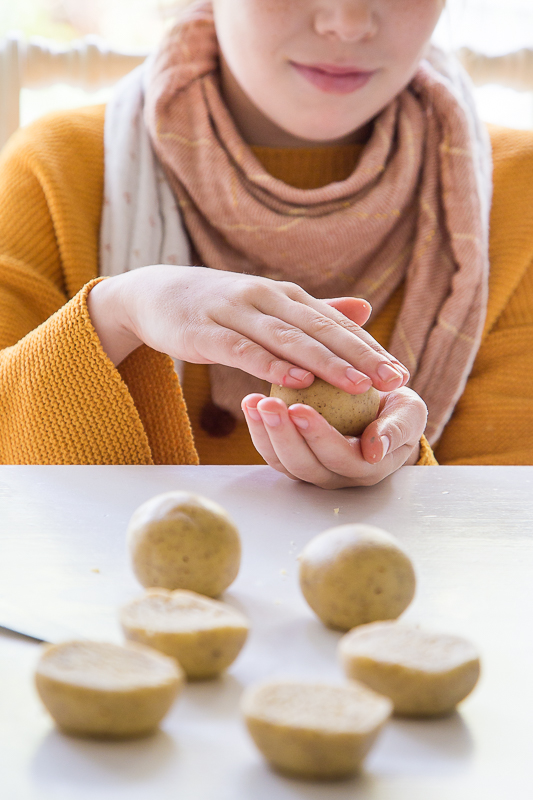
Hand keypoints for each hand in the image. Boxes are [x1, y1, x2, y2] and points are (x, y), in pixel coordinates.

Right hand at [88, 265, 408, 393]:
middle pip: (319, 330)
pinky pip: (244, 350)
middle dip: (359, 356)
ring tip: (358, 384)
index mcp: (285, 296)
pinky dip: (271, 365)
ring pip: (288, 340)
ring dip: (325, 362)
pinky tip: (298, 380)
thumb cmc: (219, 307)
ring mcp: (236, 313)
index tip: (399, 371)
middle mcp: (266, 298)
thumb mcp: (269, 305)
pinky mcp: (206, 331)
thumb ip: (315, 311)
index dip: (368, 347)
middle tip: (392, 379)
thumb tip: (365, 309)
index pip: (334, 324)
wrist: (156, 293)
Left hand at [242, 387, 427, 488]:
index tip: (300, 407)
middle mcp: (338, 476)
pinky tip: (250, 402)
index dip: (318, 435)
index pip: (339, 456)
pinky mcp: (294, 461)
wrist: (384, 414)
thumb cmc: (398, 412)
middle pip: (305, 464)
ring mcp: (314, 471)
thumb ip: (397, 429)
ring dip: (265, 433)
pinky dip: (258, 428)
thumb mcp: (410, 414)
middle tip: (269, 403)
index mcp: (367, 467)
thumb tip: (375, 449)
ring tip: (254, 402)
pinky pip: (272, 451)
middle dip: (283, 435)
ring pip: (284, 461)